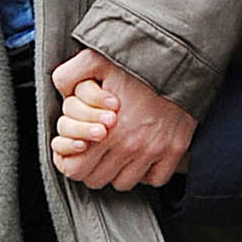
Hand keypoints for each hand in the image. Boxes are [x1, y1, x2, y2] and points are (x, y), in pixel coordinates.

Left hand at [49, 49, 194, 192]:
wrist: (181, 58)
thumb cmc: (137, 61)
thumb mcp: (94, 59)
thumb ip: (68, 75)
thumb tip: (60, 92)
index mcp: (105, 129)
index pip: (74, 170)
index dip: (70, 162)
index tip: (76, 150)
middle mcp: (129, 146)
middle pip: (97, 180)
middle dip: (92, 167)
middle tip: (96, 149)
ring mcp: (154, 151)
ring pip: (124, 183)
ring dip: (118, 171)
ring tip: (119, 151)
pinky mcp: (175, 150)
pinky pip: (155, 179)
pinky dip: (147, 172)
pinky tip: (142, 155)